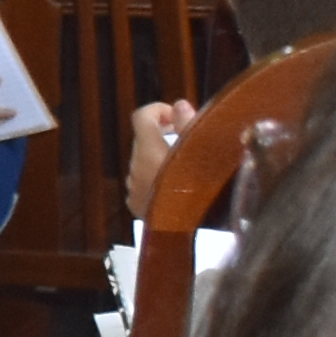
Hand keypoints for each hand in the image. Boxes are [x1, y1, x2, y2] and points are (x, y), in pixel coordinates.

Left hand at [122, 98, 198, 212]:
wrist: (193, 231)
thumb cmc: (202, 187)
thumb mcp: (202, 150)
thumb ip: (188, 124)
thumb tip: (179, 105)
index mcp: (148, 151)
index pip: (141, 117)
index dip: (158, 110)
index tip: (177, 117)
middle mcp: (135, 168)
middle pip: (143, 140)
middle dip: (163, 134)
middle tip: (189, 140)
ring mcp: (133, 189)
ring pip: (143, 162)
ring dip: (160, 157)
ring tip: (186, 166)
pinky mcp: (136, 206)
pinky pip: (143, 183)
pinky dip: (156, 178)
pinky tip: (177, 187)